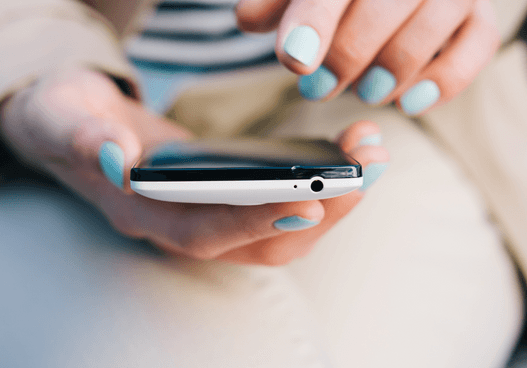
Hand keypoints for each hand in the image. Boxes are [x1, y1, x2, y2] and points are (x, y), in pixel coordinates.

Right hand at [0, 67, 388, 264]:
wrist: (73, 123)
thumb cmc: (65, 118)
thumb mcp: (59, 118)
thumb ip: (80, 137)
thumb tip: (115, 156)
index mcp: (139, 212)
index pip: (203, 231)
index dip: (254, 222)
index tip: (309, 200)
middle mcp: (177, 225)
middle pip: (256, 242)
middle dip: (316, 211)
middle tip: (364, 171)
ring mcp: (204, 215)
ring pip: (276, 230)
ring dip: (330, 202)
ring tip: (370, 158)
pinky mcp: (224, 197)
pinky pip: (278, 206)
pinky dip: (319, 187)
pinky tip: (347, 155)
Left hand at [237, 0, 499, 114]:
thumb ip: (276, 1)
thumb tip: (249, 18)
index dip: (314, 21)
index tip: (296, 61)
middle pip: (383, 6)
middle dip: (346, 56)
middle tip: (318, 87)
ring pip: (428, 28)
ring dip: (388, 71)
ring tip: (363, 91)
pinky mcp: (477, 16)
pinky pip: (475, 48)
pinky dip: (442, 81)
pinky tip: (408, 102)